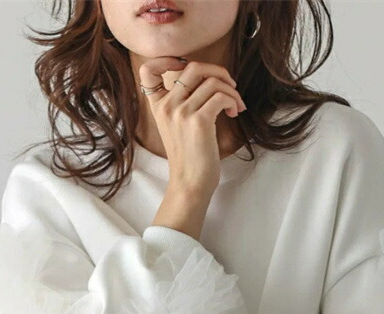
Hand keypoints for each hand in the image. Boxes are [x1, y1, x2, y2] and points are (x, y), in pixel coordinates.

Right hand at [138, 57, 247, 195]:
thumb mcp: (177, 126)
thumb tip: (209, 80)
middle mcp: (167, 106)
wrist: (190, 184)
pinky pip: (221, 95)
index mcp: (158, 106)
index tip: (188, 68)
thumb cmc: (189, 158)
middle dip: (217, 71)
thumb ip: (183, 103)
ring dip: (231, 90)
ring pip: (212, 81)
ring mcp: (181, 112)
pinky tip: (234, 113)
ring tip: (236, 106)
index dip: (167, 60)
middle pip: (192, 66)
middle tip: (229, 86)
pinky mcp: (199, 121)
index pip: (148, 70)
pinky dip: (233, 100)